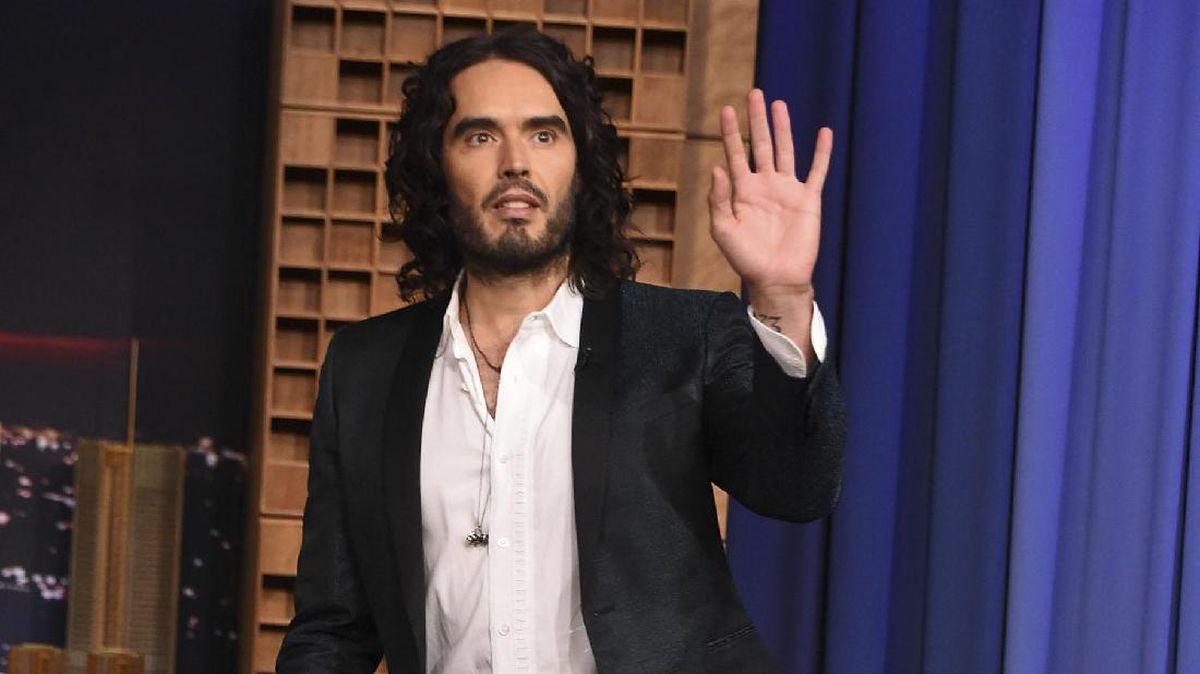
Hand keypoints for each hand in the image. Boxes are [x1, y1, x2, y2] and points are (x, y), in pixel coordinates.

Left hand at [709, 90, 831, 296]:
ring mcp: (787, 191)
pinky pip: (817, 172)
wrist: (776, 279)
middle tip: (754, 94)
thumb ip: (719, 199)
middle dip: (757, 120)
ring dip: (783, 128)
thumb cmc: (746, 258)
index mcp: (742, 192)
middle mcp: (765, 186)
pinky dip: (821, 153)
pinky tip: (824, 132)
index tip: (726, 110)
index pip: (735, 154)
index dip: (730, 133)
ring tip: (779, 105)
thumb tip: (717, 166)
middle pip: (760, 145)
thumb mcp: (724, 230)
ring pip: (785, 151)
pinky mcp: (808, 200)